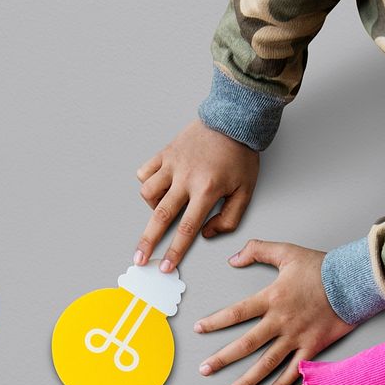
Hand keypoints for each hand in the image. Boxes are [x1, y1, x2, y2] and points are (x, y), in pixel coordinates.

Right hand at [135, 120, 258, 271]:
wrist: (235, 118)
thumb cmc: (240, 154)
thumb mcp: (246, 190)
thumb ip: (229, 218)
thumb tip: (206, 233)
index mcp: (207, 189)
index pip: (187, 228)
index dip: (174, 251)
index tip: (165, 266)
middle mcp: (186, 178)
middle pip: (160, 216)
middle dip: (148, 241)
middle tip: (139, 258)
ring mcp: (173, 164)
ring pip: (148, 192)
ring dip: (151, 205)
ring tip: (161, 207)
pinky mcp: (166, 152)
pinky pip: (146, 171)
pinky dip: (147, 181)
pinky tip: (158, 185)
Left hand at [195, 241, 353, 384]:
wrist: (356, 279)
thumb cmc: (322, 267)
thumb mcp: (287, 252)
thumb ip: (258, 250)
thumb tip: (233, 258)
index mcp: (271, 298)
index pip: (235, 313)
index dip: (214, 322)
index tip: (198, 329)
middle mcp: (280, 321)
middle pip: (245, 344)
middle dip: (222, 359)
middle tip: (204, 370)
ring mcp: (296, 336)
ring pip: (266, 363)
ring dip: (247, 380)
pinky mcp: (313, 346)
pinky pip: (294, 370)